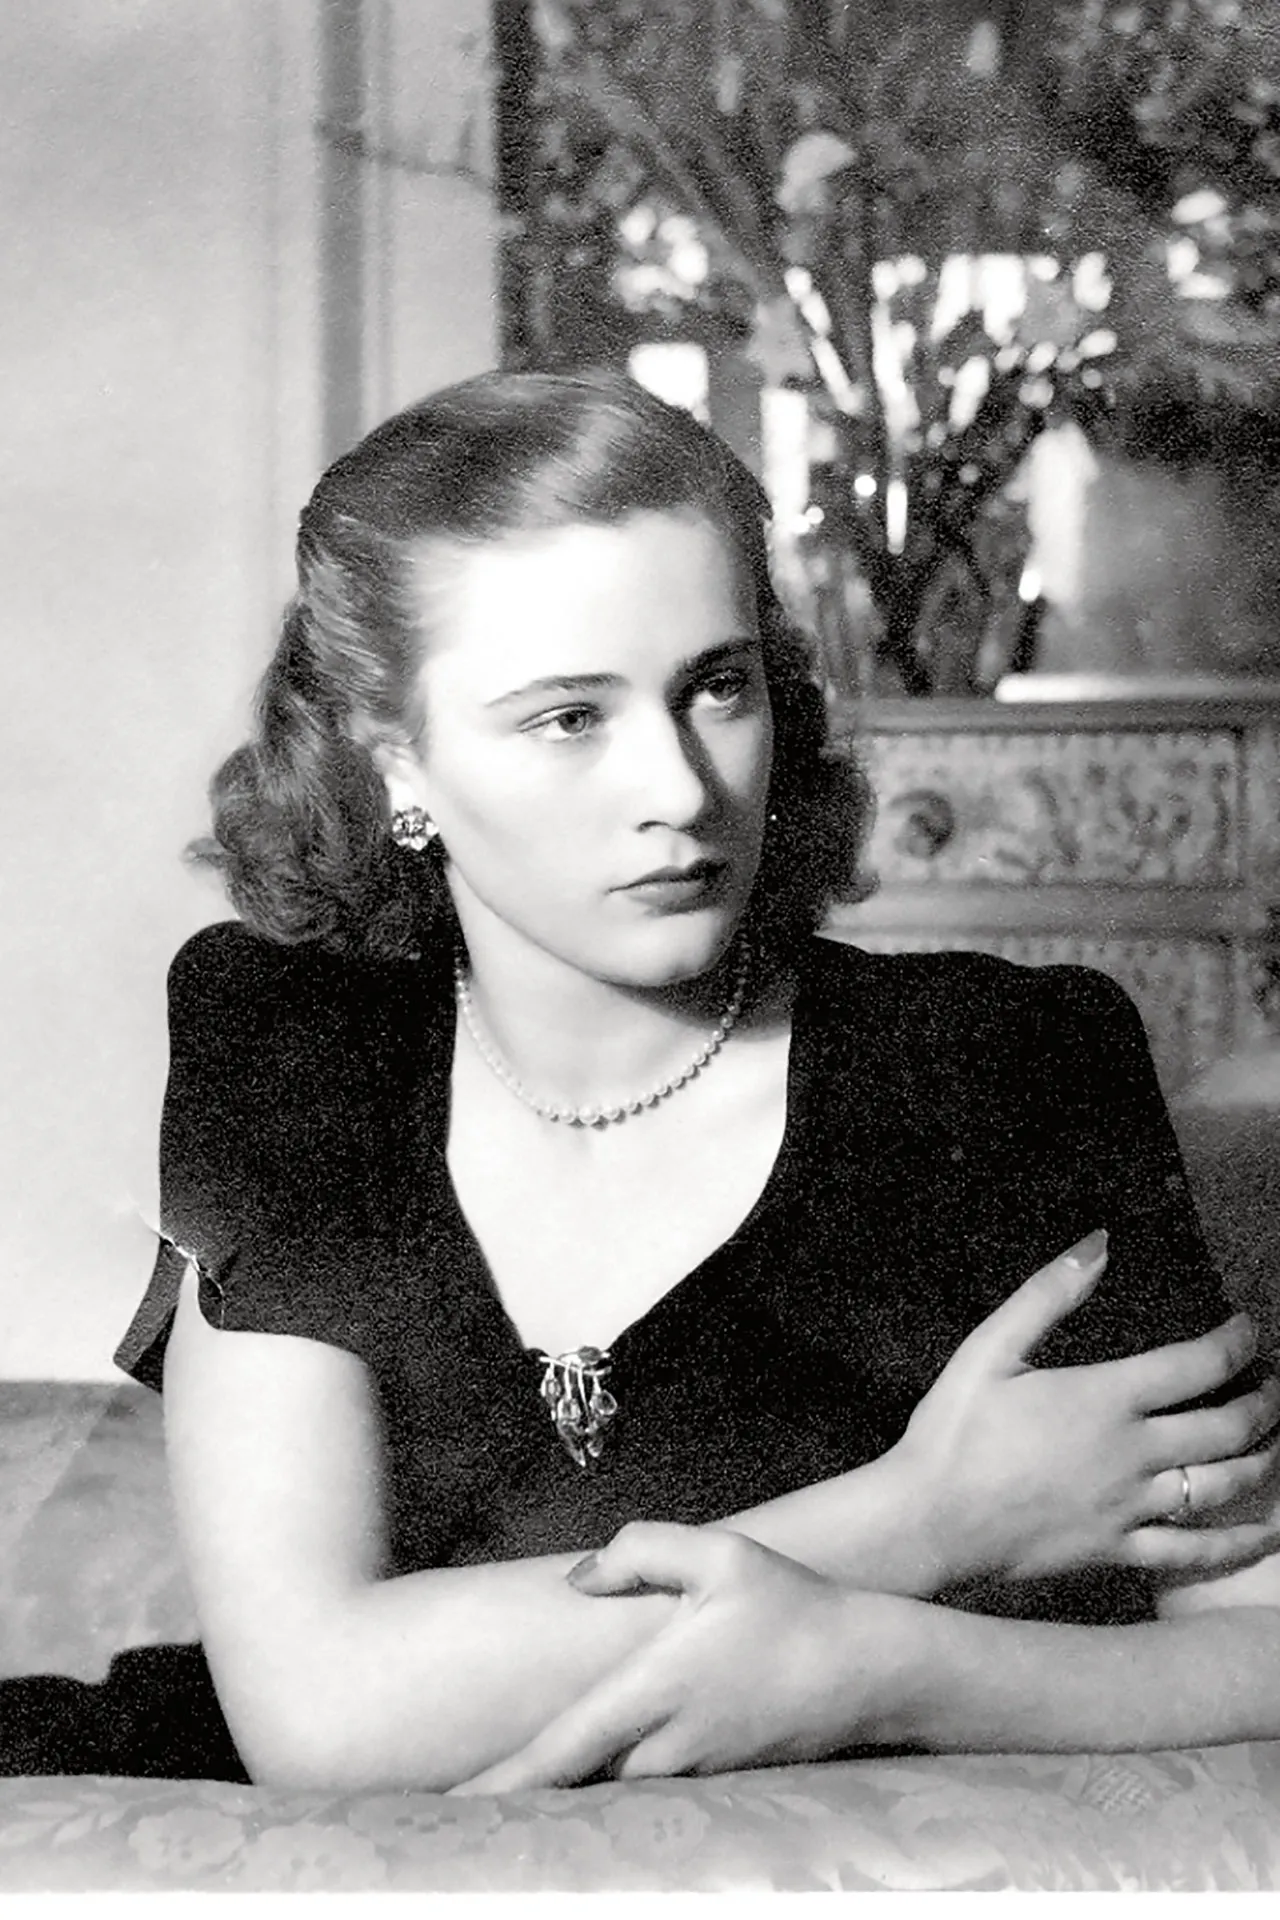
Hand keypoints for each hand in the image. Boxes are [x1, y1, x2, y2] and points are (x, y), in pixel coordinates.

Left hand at [451, 1522, 909, 1794]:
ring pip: (613, 1792)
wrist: (870, 1668)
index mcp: (654, 1691)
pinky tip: (592, 1781)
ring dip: (568, 1795)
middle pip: (576, 1787)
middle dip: (522, 1798)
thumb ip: (640, 1550)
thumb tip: (579, 1578)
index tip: (452, 1809)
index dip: (503, 1784)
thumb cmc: (792, 1605)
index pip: (560, 1752)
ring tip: (513, 1798)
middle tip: (457, 1808)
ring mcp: (696, 1772)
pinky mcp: (721, 1780)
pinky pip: (652, 1789)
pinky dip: (612, 1790)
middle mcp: (668, 1747)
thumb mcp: (719, 1553)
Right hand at [895, 1230, 1279, 1583]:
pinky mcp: (1118, 1550)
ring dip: (1262, 1462)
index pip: (1197, 1364)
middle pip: (1225, 1427)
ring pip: (1221, 1486)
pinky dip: (1236, 1543)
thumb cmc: (953, 1430)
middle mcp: (1132, 1453)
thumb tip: (1097, 1244)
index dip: (1235, 1342)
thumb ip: (1048, 1294)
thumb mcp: (990, 1348)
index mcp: (1105, 1397)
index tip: (1248, 1328)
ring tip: (1278, 1445)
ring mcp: (1130, 1506)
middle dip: (1264, 1403)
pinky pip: (1193, 1551)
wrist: (930, 1519)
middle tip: (1276, 1388)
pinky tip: (1265, 1534)